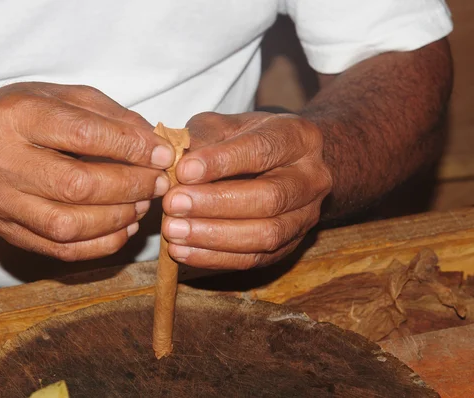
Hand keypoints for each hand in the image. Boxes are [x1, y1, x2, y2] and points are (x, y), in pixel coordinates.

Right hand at [0, 82, 173, 260]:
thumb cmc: (21, 117)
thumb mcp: (61, 97)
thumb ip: (109, 115)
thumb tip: (154, 143)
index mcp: (15, 115)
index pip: (83, 135)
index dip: (130, 148)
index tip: (161, 155)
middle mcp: (0, 160)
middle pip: (77, 185)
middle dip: (130, 187)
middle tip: (158, 183)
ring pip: (69, 225)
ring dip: (119, 218)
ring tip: (142, 204)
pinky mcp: (6, 231)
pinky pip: (60, 250)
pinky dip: (101, 244)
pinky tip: (123, 228)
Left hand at [161, 112, 331, 269]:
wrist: (282, 164)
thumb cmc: (246, 140)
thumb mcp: (224, 125)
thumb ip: (202, 138)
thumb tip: (172, 162)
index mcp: (298, 137)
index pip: (262, 150)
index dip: (222, 162)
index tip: (183, 170)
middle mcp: (312, 178)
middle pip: (269, 197)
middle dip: (216, 204)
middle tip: (174, 203)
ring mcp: (306, 216)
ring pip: (266, 234)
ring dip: (214, 236)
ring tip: (174, 230)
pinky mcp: (291, 245)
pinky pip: (255, 259)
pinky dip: (215, 258)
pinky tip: (183, 251)